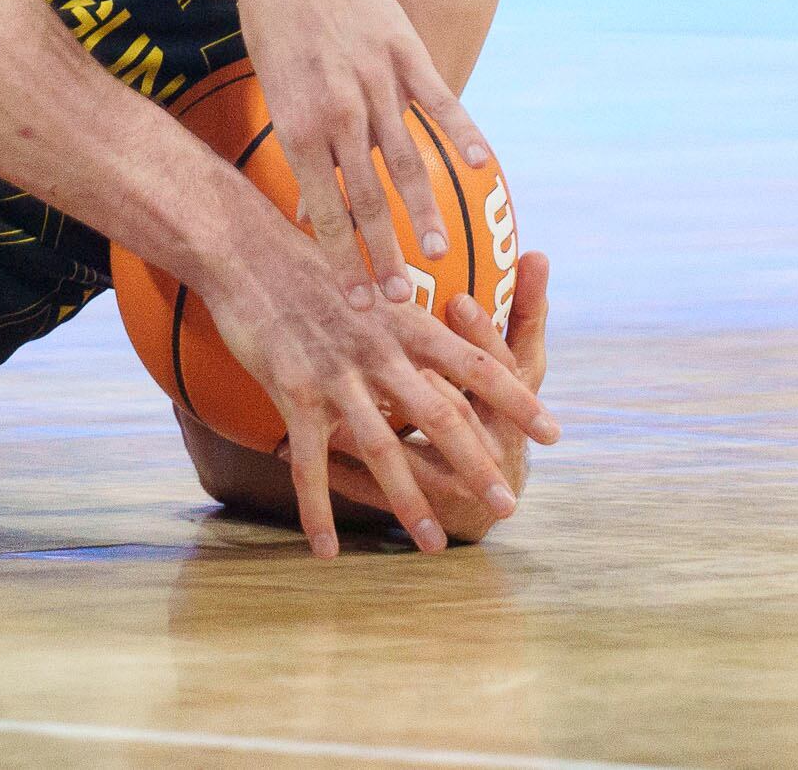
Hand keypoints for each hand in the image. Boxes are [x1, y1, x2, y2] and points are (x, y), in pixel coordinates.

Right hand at [191, 199, 555, 556]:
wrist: (244, 248)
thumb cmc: (305, 259)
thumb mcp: (368, 279)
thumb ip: (402, 314)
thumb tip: (435, 325)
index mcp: (404, 320)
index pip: (476, 364)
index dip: (516, 400)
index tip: (553, 433)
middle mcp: (380, 350)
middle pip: (442, 416)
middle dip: (478, 466)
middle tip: (510, 505)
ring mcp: (338, 374)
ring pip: (385, 450)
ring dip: (412, 502)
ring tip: (436, 544)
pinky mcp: (294, 392)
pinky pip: (312, 464)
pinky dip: (319, 510)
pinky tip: (328, 550)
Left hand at [234, 0, 496, 295]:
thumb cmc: (276, 33)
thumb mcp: (275, 95)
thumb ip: (306, 152)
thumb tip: (310, 213)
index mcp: (299, 128)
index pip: (325, 209)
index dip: (344, 259)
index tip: (359, 303)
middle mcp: (338, 112)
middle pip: (366, 196)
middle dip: (382, 253)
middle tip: (399, 300)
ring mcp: (374, 82)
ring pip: (405, 158)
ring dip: (422, 209)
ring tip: (438, 252)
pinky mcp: (403, 52)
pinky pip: (438, 99)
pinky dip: (462, 131)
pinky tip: (483, 165)